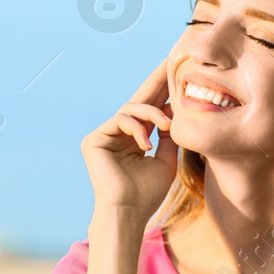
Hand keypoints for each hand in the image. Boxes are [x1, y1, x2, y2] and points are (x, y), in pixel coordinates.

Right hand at [81, 61, 177, 220]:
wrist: (129, 212)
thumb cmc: (148, 193)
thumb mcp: (166, 160)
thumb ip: (169, 136)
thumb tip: (176, 112)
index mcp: (135, 138)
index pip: (150, 109)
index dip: (164, 91)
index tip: (179, 72)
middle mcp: (119, 134)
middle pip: (139, 100)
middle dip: (157, 81)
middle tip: (171, 61)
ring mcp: (105, 135)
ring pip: (131, 108)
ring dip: (153, 113)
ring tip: (167, 126)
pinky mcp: (94, 139)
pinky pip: (120, 119)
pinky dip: (136, 128)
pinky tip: (146, 144)